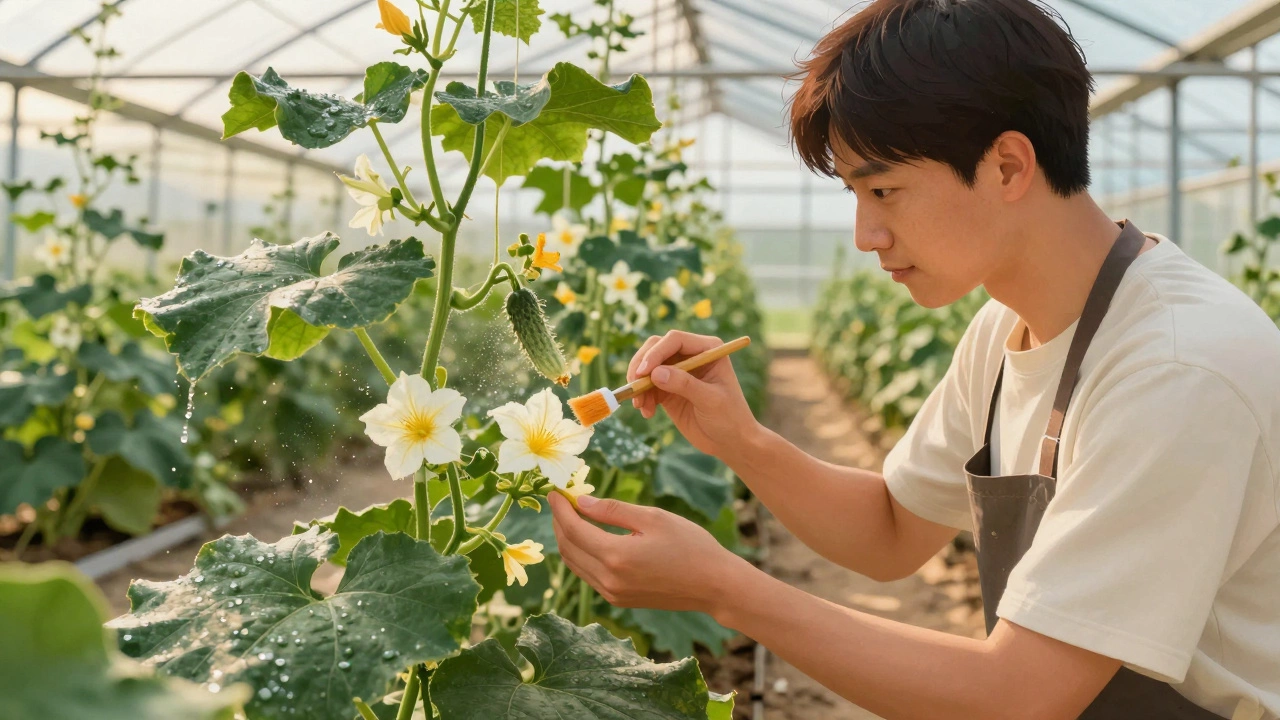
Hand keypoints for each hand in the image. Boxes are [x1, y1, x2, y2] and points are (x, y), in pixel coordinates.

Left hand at [548, 492, 745, 614]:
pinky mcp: (619, 600)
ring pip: (575, 564)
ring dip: (567, 539)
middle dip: (559, 523)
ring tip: (571, 516)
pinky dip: (581, 555)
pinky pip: (588, 575)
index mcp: (617, 557)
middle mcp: (609, 580)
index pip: (573, 530)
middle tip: (561, 501)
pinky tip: (588, 537)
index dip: (560, 509)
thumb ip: (613, 510)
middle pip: (568, 548)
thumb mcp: (653, 518)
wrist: (714, 585)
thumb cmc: (690, 545)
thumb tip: (581, 502)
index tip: (555, 492)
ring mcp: (612, 594)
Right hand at [626, 330, 756, 457]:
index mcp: (708, 349)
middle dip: (642, 366)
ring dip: (639, 385)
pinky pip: (647, 386)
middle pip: (656, 348)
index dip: (656, 352)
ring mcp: (678, 371)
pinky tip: (647, 413)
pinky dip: (642, 397)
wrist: (730, 441)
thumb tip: (655, 373)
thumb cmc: (730, 417)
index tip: (644, 372)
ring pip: (647, 367)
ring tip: (641, 406)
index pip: (675, 339)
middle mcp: (691, 355)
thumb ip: (685, 385)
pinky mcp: (668, 388)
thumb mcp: (710, 400)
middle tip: (634, 387)